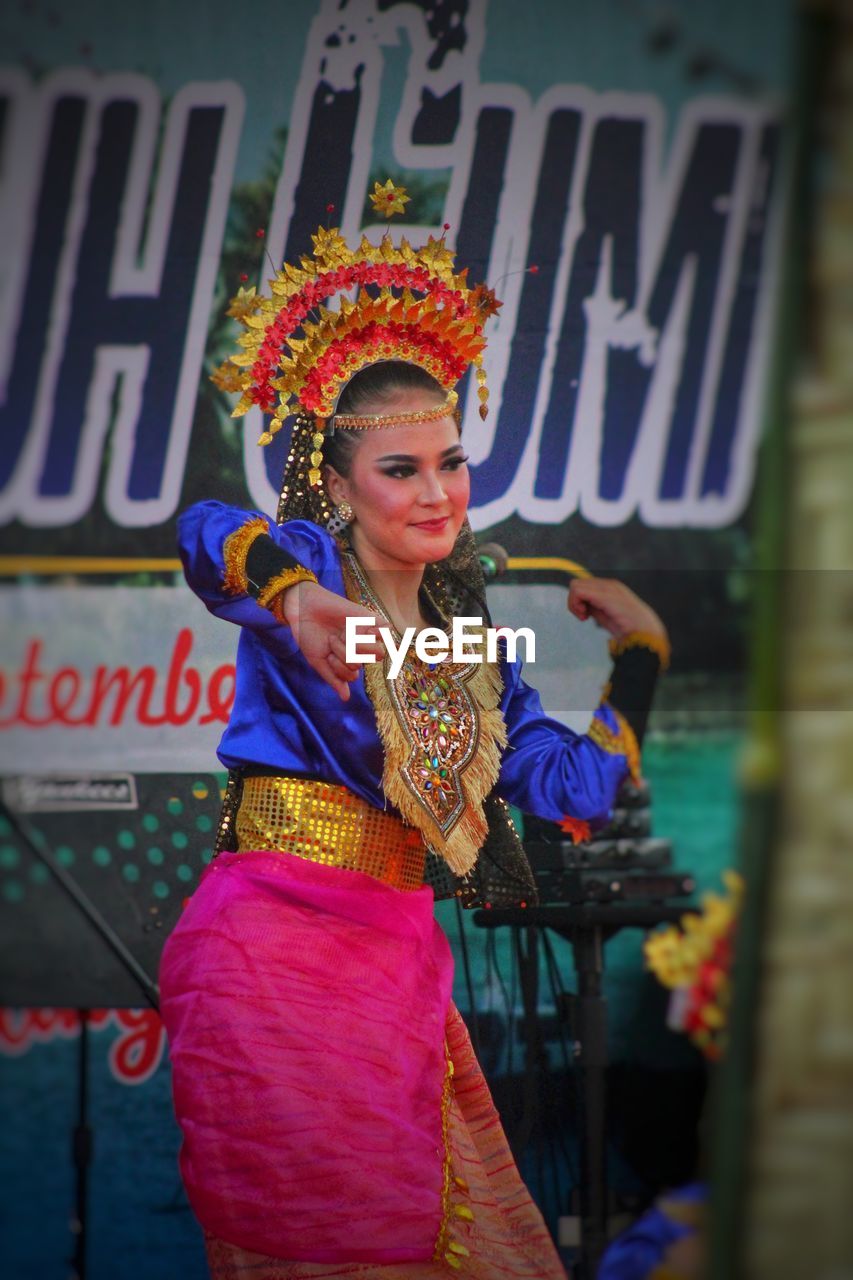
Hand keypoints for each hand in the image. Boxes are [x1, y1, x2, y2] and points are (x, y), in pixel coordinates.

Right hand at [279, 581, 384, 700]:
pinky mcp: (369, 618)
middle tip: (332, 641)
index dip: (338, 668)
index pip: (352, 675)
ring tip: (342, 634)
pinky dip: (375, 632)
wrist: (304, 609)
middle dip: (346, 655)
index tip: (326, 655)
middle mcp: (359, 649)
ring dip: (356, 646)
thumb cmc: (309, 636)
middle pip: (365, 664)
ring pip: (377, 652)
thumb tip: (346, 699)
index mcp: (347, 660)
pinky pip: (385, 630)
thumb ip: (333, 679)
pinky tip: (360, 628)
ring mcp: (365, 634)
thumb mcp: (318, 661)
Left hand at [567, 576, 666, 642]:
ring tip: (585, 616)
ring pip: (575, 585)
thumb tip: (580, 606)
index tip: (585, 616)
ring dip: (574, 603)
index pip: (584, 586)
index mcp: (611, 588)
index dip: (579, 601)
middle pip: (577, 584)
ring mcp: (607, 587)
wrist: (645, 633)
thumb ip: (595, 608)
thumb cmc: (629, 628)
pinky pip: (578, 591)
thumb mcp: (607, 616)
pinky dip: (575, 605)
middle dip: (575, 602)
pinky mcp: (604, 595)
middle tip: (584, 617)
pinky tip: (585, 616)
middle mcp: (609, 584)